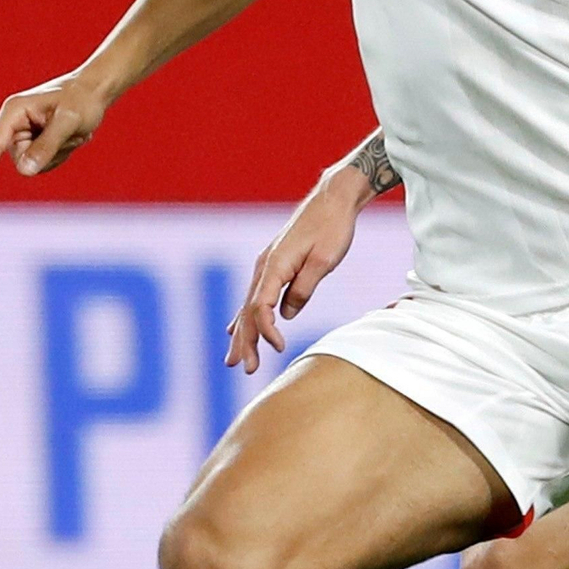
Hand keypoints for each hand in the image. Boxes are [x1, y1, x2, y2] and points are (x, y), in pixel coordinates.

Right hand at [0, 72, 109, 192]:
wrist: (94, 92)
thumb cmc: (82, 100)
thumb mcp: (69, 121)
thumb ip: (47, 145)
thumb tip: (24, 171)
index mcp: (14, 111)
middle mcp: (13, 124)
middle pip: (22, 160)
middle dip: (49, 154)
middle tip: (70, 133)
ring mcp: (23, 135)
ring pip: (34, 165)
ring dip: (58, 154)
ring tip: (70, 132)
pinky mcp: (34, 143)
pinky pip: (44, 164)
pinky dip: (61, 155)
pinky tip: (69, 137)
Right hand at [226, 165, 364, 373]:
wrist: (333, 199)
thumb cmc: (333, 228)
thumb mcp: (325, 260)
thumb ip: (305, 287)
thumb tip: (288, 314)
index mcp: (275, 265)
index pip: (261, 307)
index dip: (267, 331)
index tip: (279, 348)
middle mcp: (264, 266)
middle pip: (248, 310)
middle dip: (245, 341)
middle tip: (244, 369)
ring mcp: (266, 265)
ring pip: (248, 305)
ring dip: (242, 333)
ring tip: (234, 359)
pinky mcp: (273, 265)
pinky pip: (254, 296)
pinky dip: (245, 316)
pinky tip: (235, 329)